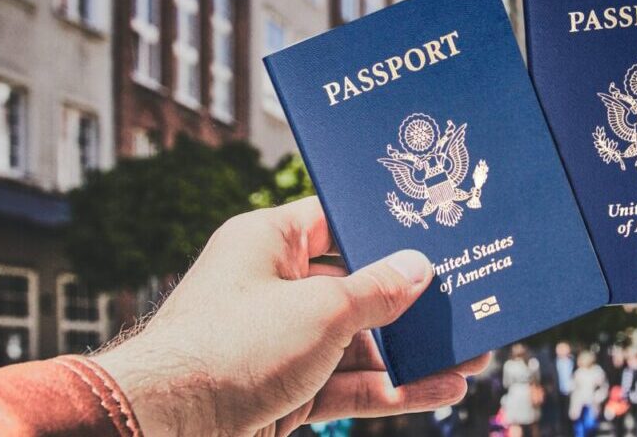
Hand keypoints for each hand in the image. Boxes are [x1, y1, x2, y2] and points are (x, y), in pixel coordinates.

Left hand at [93, 197, 489, 435]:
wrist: (164, 431)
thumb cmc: (229, 349)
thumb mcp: (319, 311)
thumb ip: (377, 290)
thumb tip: (419, 267)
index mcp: (268, 243)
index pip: (334, 220)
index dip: (382, 225)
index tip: (432, 227)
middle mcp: (274, 287)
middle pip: (358, 287)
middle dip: (413, 303)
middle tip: (467, 301)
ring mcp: (281, 342)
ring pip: (361, 343)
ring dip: (412, 354)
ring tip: (473, 356)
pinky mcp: (287, 390)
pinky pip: (349, 384)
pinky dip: (392, 389)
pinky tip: (441, 389)